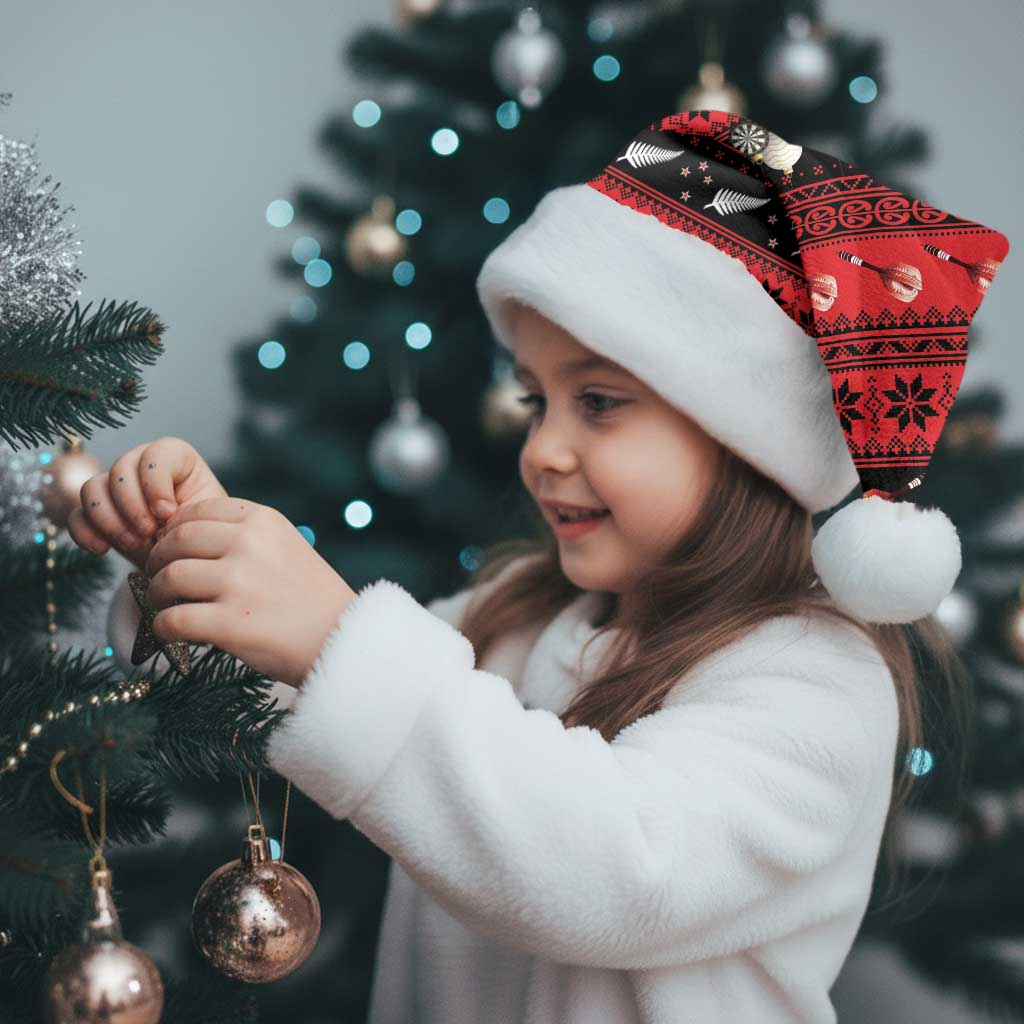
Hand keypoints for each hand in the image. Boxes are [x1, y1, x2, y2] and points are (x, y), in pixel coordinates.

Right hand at [67, 437, 227, 570]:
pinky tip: (102, 549)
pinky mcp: (97, 514)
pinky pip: (76, 515)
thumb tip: (163, 515)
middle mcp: (141, 466)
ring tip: (133, 544)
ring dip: (109, 519)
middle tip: (148, 533)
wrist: (188, 560)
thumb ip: (189, 510)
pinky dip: (85, 532)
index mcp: (176, 459)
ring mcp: (115, 488)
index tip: (168, 513)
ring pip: (92, 488)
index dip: (156, 483)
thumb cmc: (203, 534)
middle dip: (132, 505)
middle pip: (120, 469)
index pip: (156, 454)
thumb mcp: (206, 520)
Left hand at [142, 496, 357, 687]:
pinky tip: (170, 632)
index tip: (172, 548)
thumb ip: (245, 536)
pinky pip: (172, 620)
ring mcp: (238, 583)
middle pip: (176, 541)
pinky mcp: (229, 623)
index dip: (175, 530)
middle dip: (158, 560)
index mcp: (263, 520)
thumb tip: (185, 538)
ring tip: (164, 605)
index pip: (198, 511)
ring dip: (157, 594)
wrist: (342, 640)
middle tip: (157, 577)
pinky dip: (163, 628)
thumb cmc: (312, 598)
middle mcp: (248, 544)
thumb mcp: (287, 546)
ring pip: (169, 578)